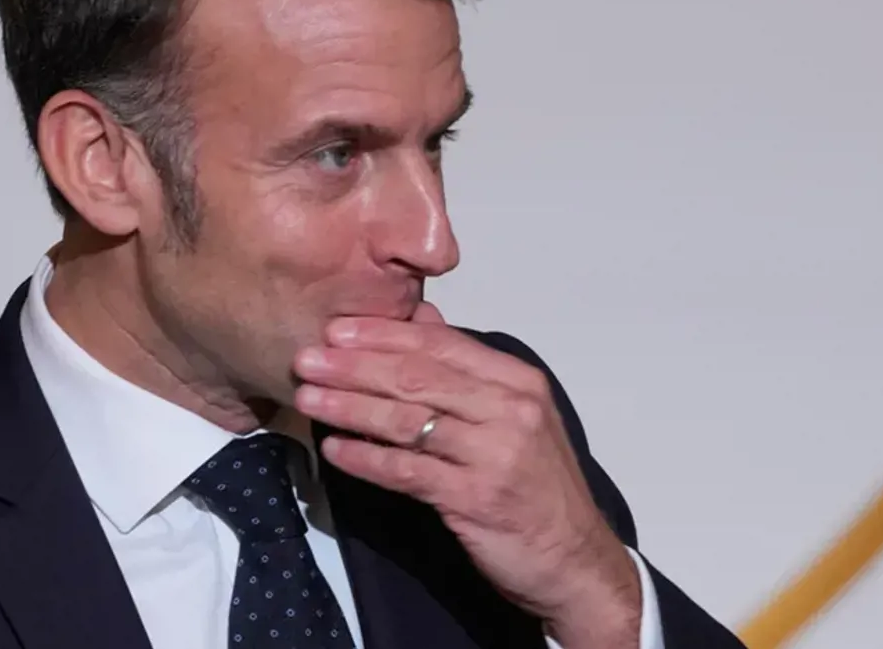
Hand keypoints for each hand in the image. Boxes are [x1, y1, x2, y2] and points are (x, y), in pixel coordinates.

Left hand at [292, 302, 640, 647]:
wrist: (576, 562)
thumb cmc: (536, 487)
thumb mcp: (513, 417)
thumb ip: (466, 370)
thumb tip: (422, 320)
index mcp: (516, 381)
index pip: (439, 344)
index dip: (382, 334)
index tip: (335, 329)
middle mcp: (509, 409)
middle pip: (416, 377)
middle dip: (354, 366)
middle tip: (306, 359)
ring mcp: (495, 453)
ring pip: (406, 421)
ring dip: (349, 408)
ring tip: (307, 399)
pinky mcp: (477, 497)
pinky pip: (408, 471)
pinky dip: (366, 459)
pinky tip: (334, 450)